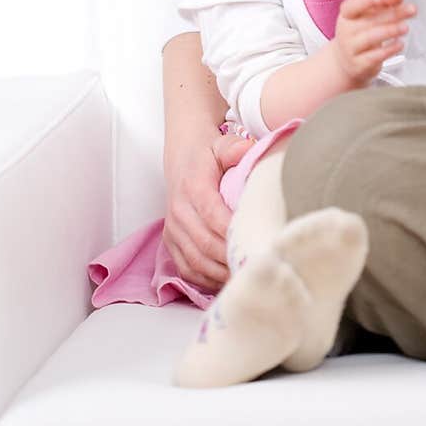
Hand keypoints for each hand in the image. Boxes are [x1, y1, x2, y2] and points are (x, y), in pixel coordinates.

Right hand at [162, 129, 254, 290]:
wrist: (182, 156)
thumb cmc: (207, 153)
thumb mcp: (222, 145)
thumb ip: (235, 148)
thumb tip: (248, 149)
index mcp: (193, 188)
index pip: (213, 217)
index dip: (232, 234)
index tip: (254, 244)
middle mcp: (179, 211)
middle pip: (205, 244)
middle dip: (230, 259)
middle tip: (255, 267)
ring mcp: (173, 228)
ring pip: (195, 260)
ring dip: (219, 273)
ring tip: (244, 277)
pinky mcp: (171, 241)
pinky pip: (186, 267)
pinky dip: (205, 279)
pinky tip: (225, 281)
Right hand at [332, 0, 415, 85]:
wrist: (344, 62)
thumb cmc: (359, 34)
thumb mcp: (366, 16)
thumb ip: (381, 4)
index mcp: (347, 15)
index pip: (356, 4)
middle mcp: (346, 30)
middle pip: (370, 20)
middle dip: (394, 13)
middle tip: (411, 10)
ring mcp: (351, 48)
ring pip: (371, 37)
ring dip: (391, 30)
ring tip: (405, 27)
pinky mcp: (359, 64)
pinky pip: (375, 56)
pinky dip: (390, 49)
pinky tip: (400, 44)